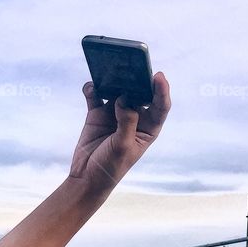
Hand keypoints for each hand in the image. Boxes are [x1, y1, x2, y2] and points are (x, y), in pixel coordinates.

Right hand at [69, 71, 170, 191]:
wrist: (86, 178)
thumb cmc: (111, 166)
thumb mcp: (123, 146)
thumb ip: (127, 121)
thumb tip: (124, 98)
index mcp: (149, 127)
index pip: (160, 105)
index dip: (161, 90)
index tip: (158, 76)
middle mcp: (134, 117)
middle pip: (139, 93)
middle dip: (137, 80)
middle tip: (133, 67)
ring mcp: (115, 114)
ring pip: (117, 90)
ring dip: (114, 80)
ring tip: (110, 71)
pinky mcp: (97, 114)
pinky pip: (96, 96)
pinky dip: (93, 89)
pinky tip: (91, 86)